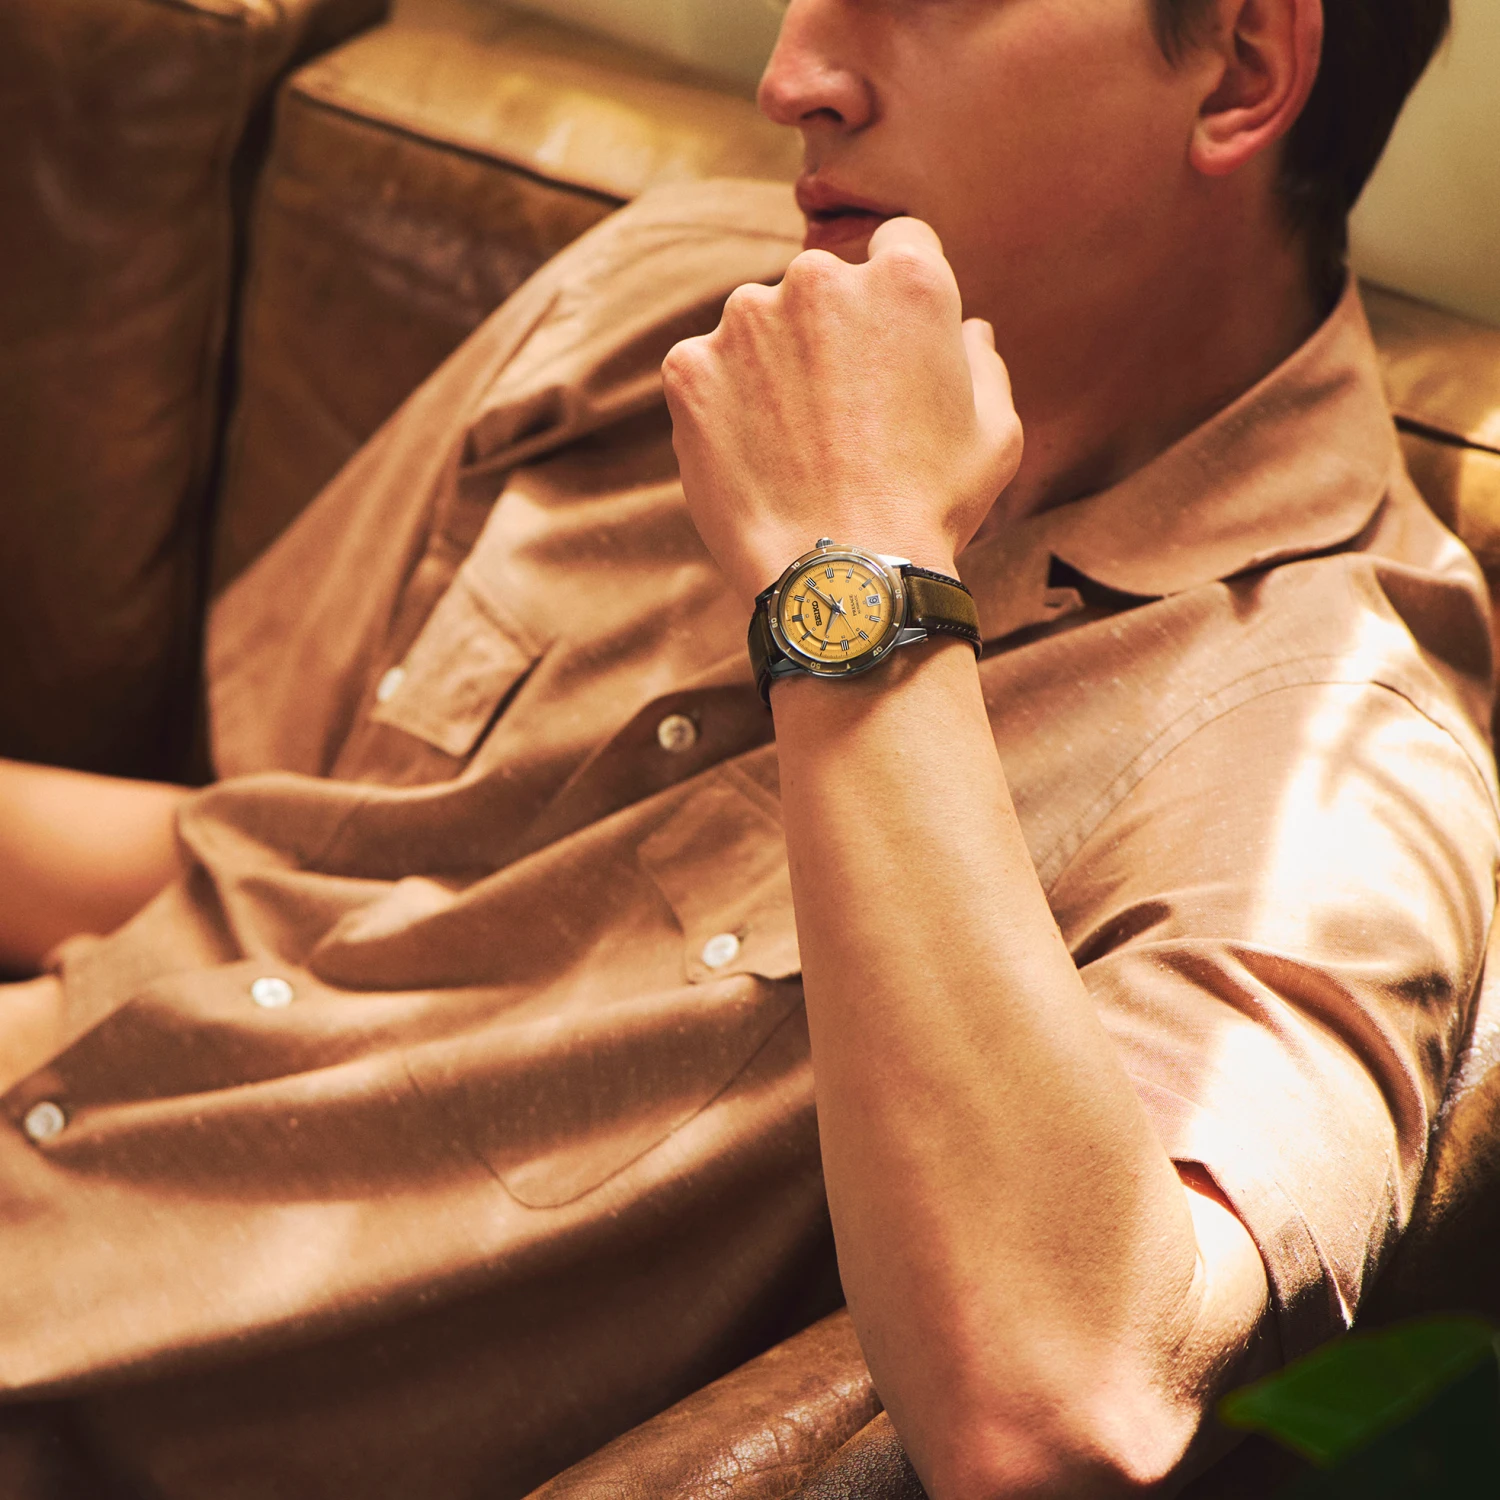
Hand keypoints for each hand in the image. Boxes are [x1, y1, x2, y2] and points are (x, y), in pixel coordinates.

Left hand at [662, 217, 1022, 609]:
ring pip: (759, 328)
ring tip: (795, 448)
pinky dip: (724, 406)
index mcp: (906, 279)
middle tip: (841, 416)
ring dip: (773, 368)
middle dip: (831, 335)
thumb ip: (981, 361)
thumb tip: (967, 331)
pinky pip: (707, 372)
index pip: (899, 245)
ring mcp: (745, 320)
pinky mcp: (688, 367)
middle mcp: (820, 279)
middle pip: (823, 287)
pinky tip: (754, 459)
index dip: (896, 296)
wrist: (841, 577)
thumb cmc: (931, 508)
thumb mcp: (995, 433)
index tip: (888, 342)